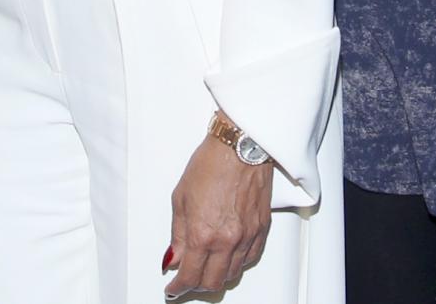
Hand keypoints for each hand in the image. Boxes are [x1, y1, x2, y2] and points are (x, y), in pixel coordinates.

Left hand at [164, 122, 270, 298]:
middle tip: (187, 280)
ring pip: (233, 274)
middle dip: (197, 286)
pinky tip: (228, 258)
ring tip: (206, 269)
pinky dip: (237, 264)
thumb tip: (174, 258)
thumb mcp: (180, 198)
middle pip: (213, 282)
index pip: (190, 276)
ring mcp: (247, 236)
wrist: (240, 146)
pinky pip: (250, 259)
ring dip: (217, 276)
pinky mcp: (262, 229)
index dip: (178, 287)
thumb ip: (178, 234)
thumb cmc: (211, 163)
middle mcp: (227, 240)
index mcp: (203, 234)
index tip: (173, 288)